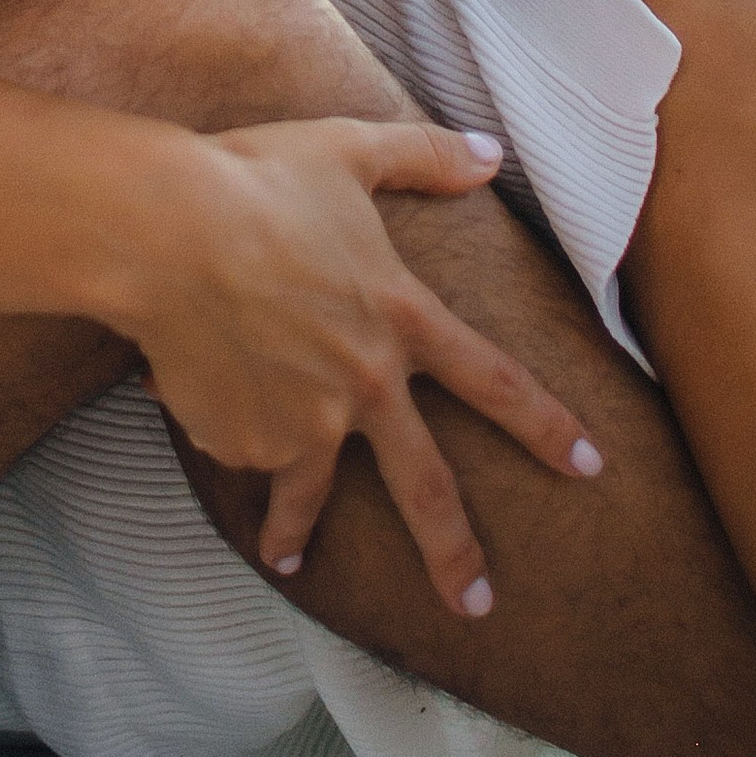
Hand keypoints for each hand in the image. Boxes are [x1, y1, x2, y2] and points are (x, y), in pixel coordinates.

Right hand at [118, 113, 602, 614]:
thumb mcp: (348, 150)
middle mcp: (364, 385)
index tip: (588, 466)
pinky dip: (221, 430)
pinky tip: (192, 399)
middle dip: (456, 554)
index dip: (547, 426)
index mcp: (401, 318)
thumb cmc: (256, 180)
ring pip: (309, 491)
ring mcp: (304, 423)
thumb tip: (490, 153)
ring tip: (287, 556)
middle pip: (427, 487)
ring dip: (297, 529)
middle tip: (475, 606)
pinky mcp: (244, 440)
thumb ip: (424, 154)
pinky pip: (237, 447)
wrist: (167, 232)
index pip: (495, 383)